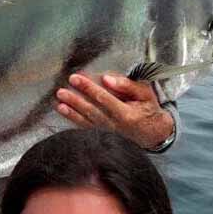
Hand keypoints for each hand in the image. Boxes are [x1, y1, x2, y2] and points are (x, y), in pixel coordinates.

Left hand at [55, 73, 174, 150]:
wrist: (153, 133)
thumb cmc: (148, 109)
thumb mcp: (145, 94)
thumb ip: (127, 85)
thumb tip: (107, 79)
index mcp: (127, 114)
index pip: (104, 99)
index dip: (89, 88)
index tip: (76, 78)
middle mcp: (115, 126)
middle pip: (92, 111)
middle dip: (75, 100)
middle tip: (61, 90)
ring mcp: (108, 132)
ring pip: (87, 121)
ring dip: (71, 111)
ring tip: (59, 101)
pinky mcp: (103, 135)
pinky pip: (86, 127)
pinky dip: (73, 119)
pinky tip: (63, 111)